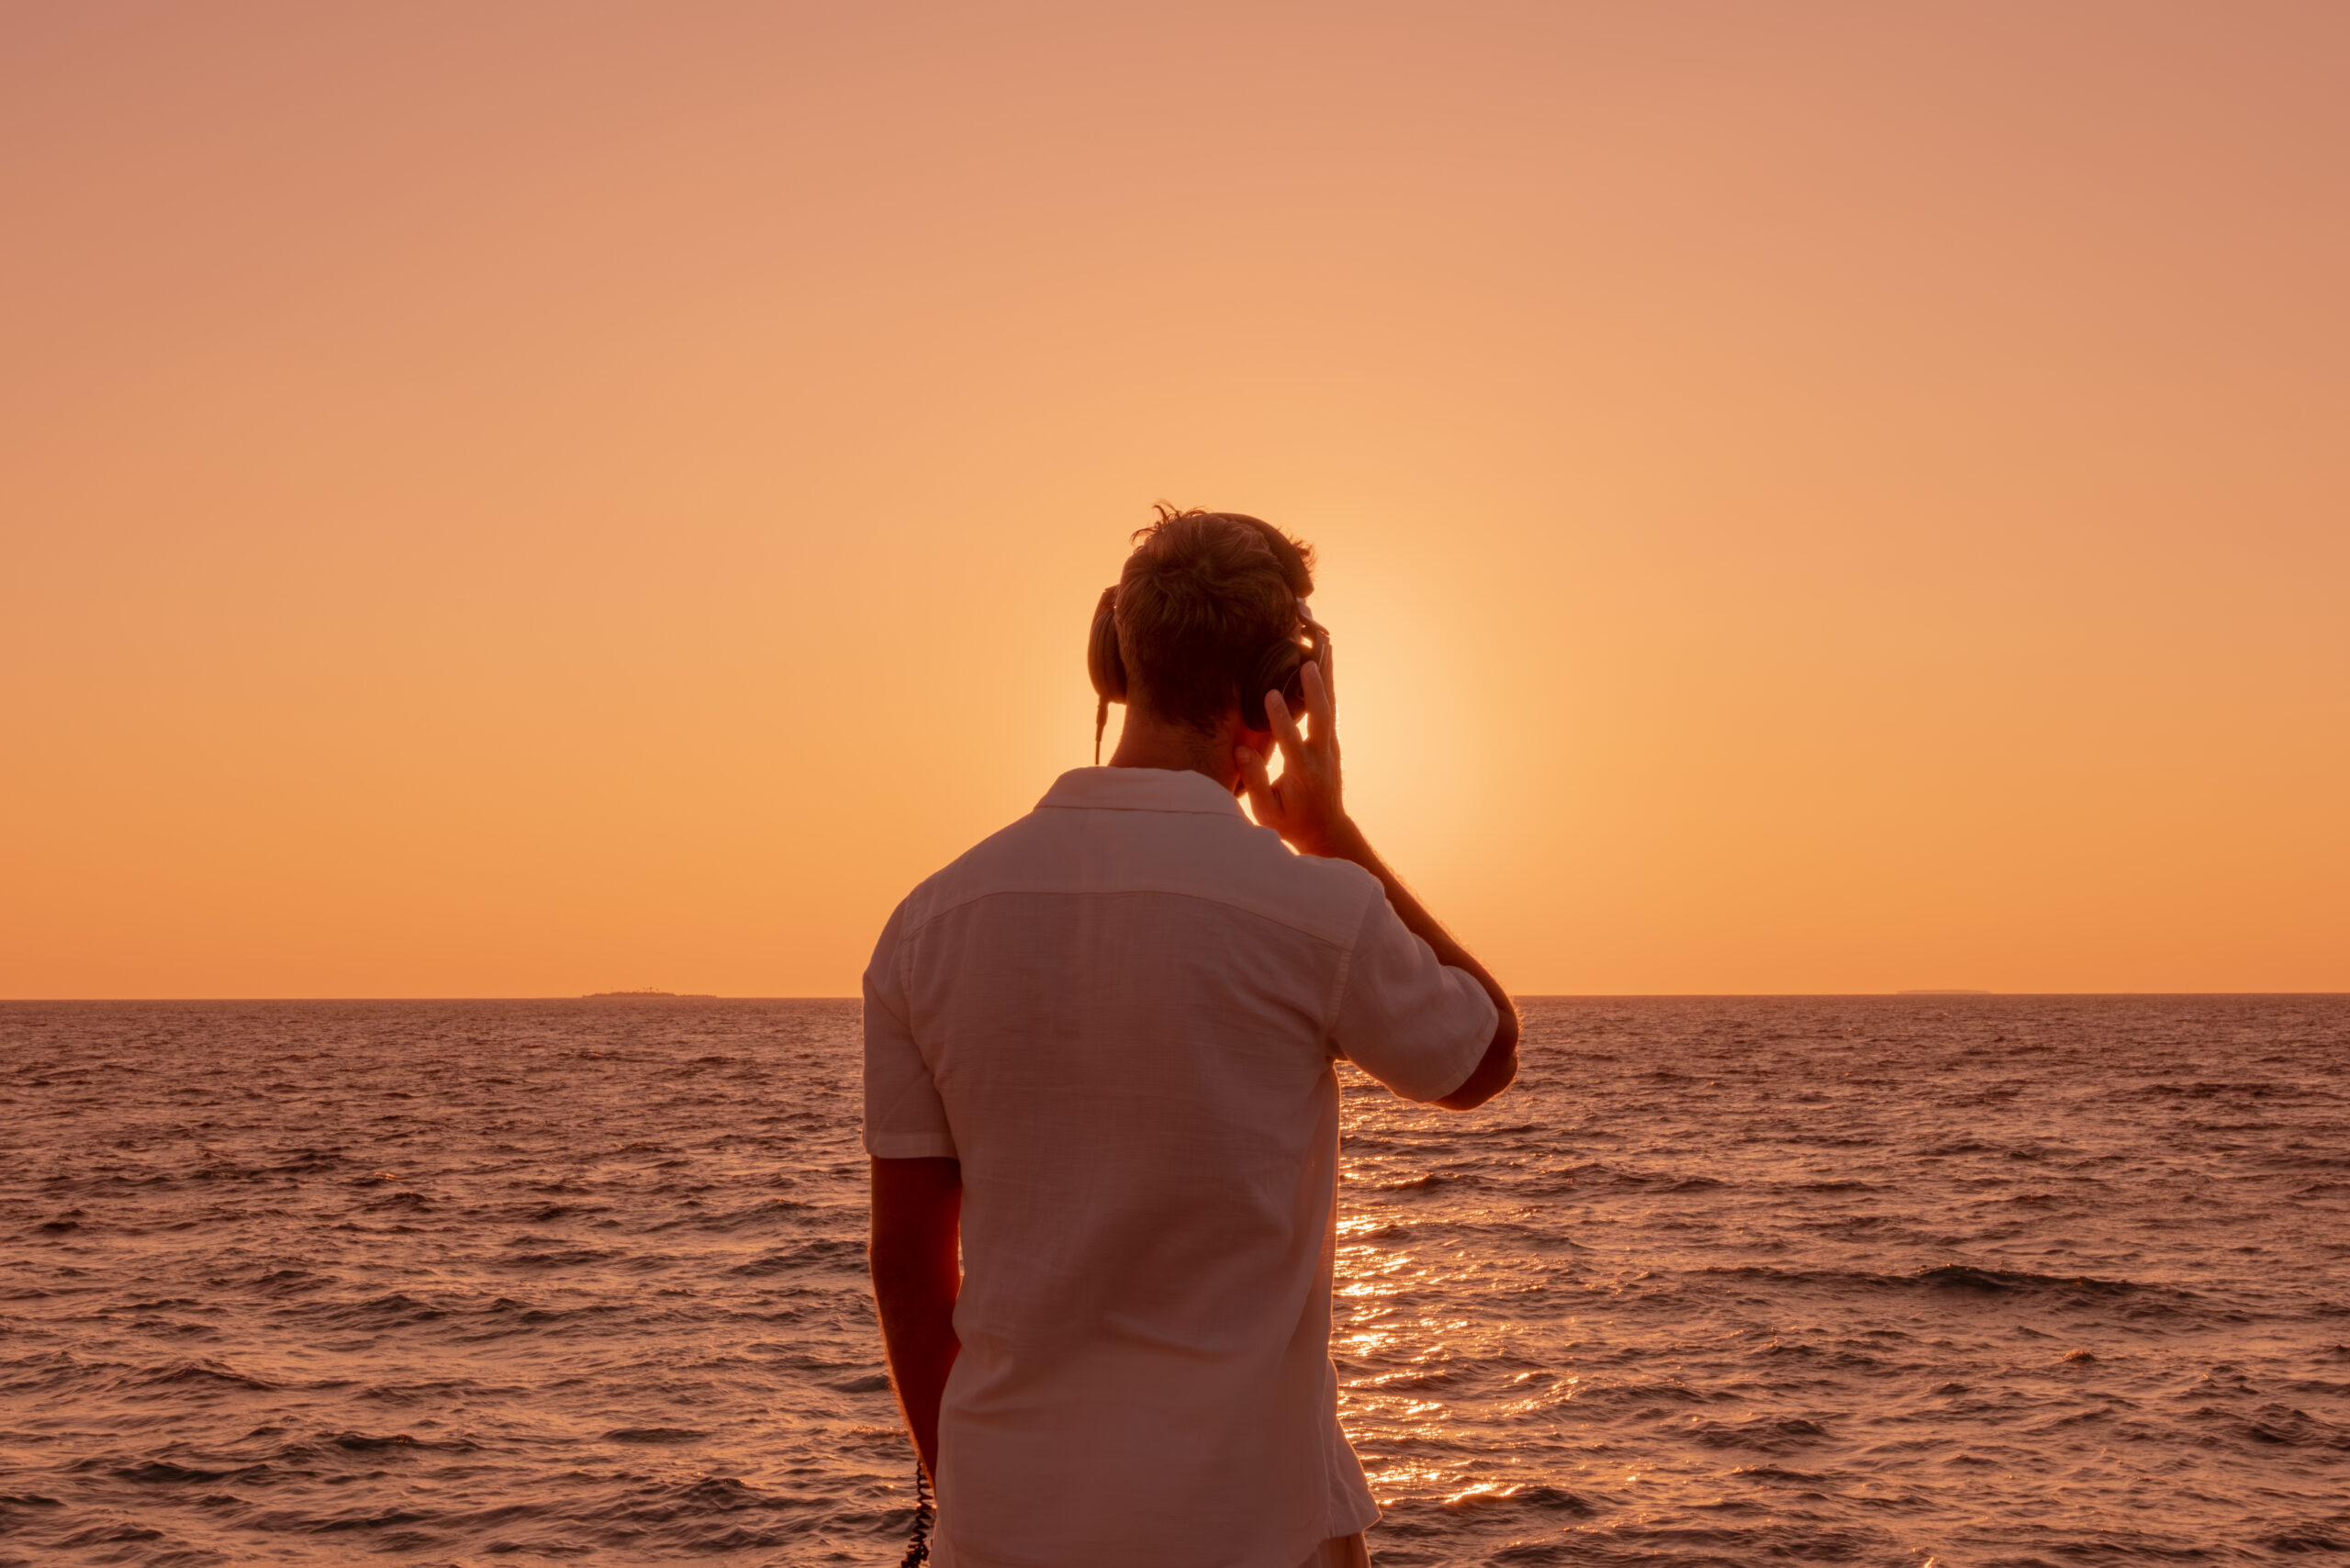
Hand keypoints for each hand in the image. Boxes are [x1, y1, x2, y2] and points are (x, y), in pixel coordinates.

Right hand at [1237, 661, 1355, 857]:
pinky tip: (1323, 665)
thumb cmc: (1290, 822)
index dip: (1281, 718)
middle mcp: (1321, 757)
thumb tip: (1242, 750)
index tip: (1270, 694)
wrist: (1326, 830)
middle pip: (1322, 717)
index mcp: (1303, 773)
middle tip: (1308, 662)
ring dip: (1327, 679)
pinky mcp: (1332, 743)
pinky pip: (1330, 711)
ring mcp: (1331, 748)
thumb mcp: (1267, 811)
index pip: (1291, 741)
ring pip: (1330, 709)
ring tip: (1322, 649)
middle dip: (1315, 689)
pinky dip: (1327, 687)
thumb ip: (1255, 781)